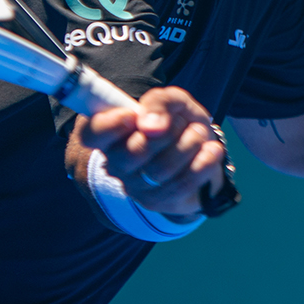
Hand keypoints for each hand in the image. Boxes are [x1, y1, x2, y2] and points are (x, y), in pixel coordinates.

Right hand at [76, 86, 228, 217]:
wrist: (202, 150)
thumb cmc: (178, 122)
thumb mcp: (172, 101)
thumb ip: (159, 102)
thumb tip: (149, 124)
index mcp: (110, 134)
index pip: (92, 134)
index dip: (109, 125)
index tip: (132, 115)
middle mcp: (115, 163)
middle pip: (133, 152)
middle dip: (168, 131)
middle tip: (181, 122)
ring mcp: (135, 186)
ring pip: (160, 169)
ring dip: (189, 144)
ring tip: (199, 134)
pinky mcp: (158, 201)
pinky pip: (182, 184)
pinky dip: (203, 163)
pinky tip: (211, 150)